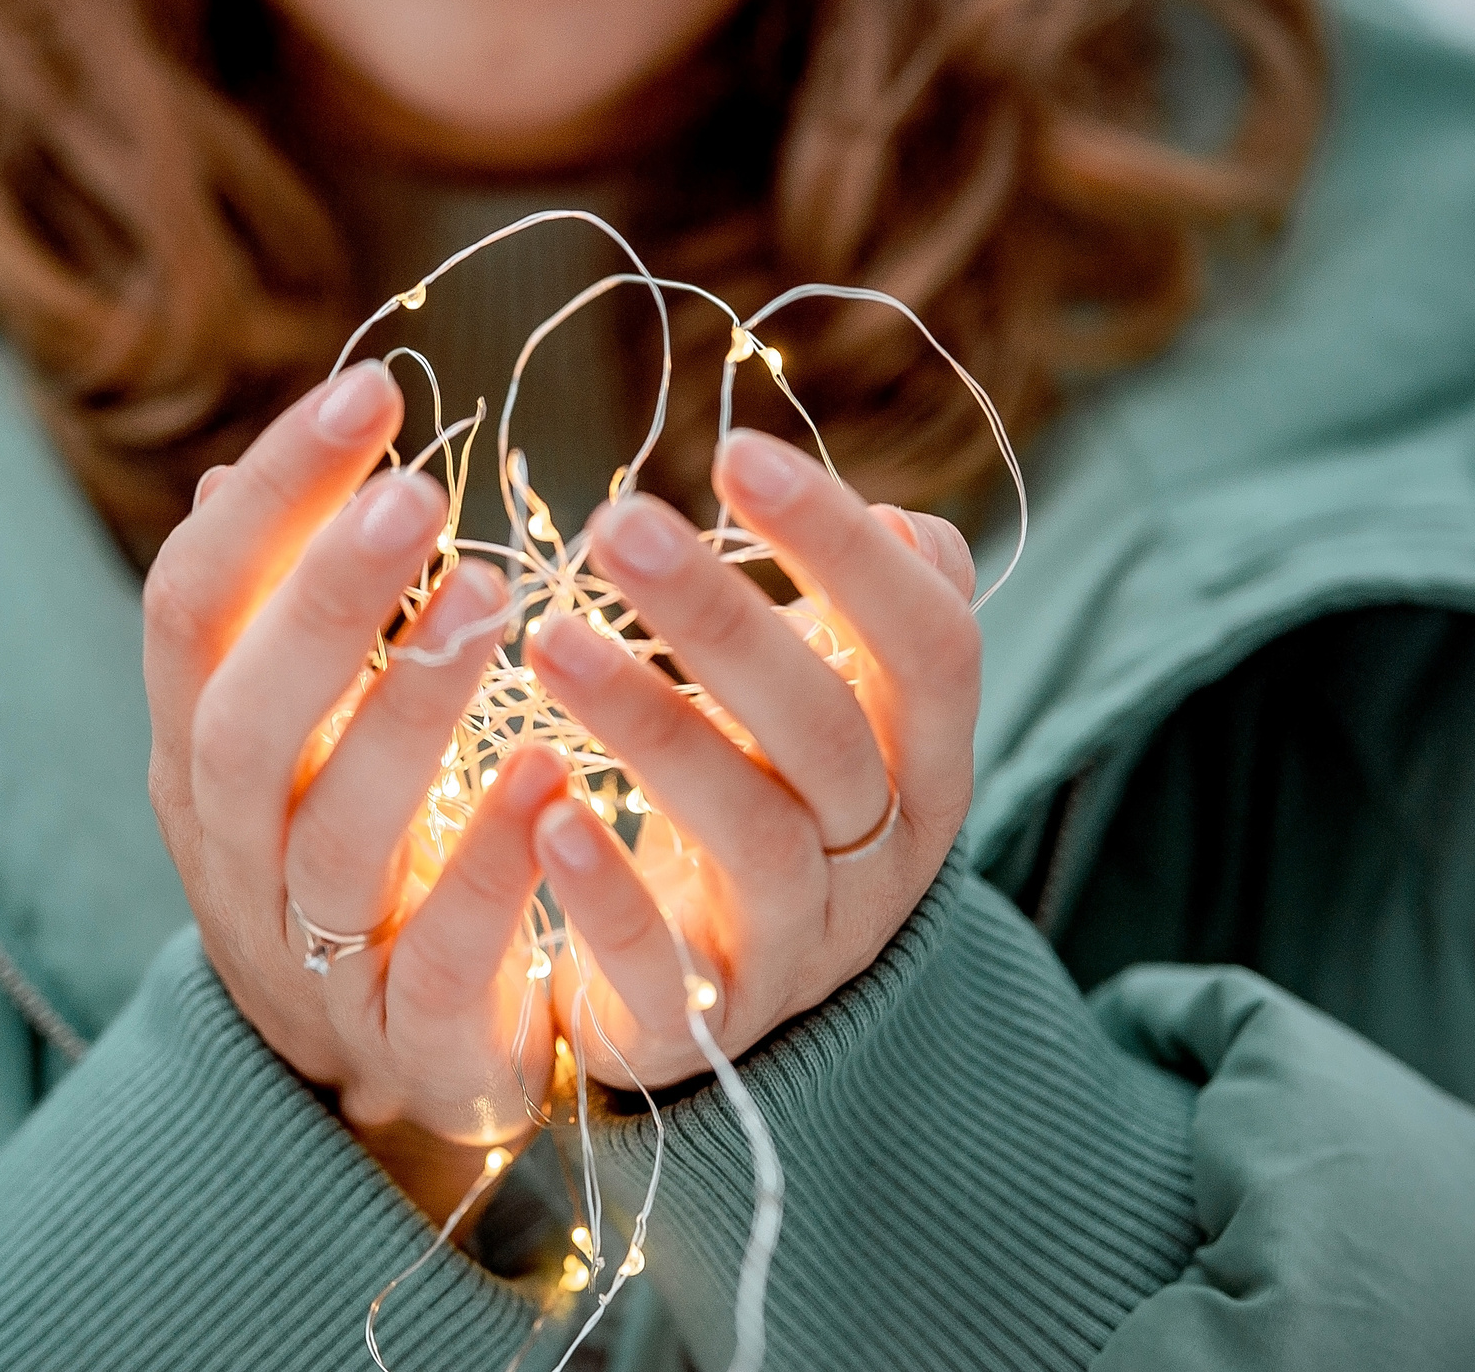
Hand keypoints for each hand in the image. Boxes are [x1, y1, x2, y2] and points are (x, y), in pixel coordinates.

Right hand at [143, 362, 562, 1216]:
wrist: (369, 1064)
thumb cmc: (341, 846)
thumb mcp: (289, 733)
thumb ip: (274, 617)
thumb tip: (240, 472)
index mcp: (198, 748)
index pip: (192, 606)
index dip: (271, 500)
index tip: (369, 392)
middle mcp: (232, 846)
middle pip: (244, 718)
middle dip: (324, 598)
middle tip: (420, 489)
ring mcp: (310, 951)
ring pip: (336, 835)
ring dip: (409, 712)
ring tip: (496, 597)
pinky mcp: (409, 1037)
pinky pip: (440, 959)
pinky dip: (491, 872)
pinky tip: (551, 779)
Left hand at [523, 429, 979, 1085]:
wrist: (732, 1015)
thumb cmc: (774, 817)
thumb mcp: (836, 724)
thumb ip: (864, 631)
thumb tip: (909, 523)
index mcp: (923, 767)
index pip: (927, 646)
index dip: (844, 550)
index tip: (734, 452)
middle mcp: (880, 858)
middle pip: (826, 729)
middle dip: (723, 616)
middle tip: (616, 521)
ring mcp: (797, 948)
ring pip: (749, 833)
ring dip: (650, 725)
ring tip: (547, 637)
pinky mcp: (701, 1022)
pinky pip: (664, 964)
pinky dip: (608, 889)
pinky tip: (546, 815)